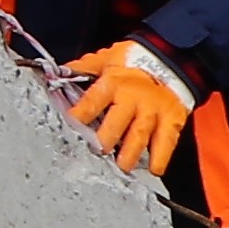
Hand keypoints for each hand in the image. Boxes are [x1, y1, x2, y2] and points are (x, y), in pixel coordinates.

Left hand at [75, 40, 195, 173]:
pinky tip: (154, 169)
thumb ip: (83, 68)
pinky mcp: (172, 119)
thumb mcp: (106, 59)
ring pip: (140, 135)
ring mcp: (153, 111)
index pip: (93, 101)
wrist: (171, 58)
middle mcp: (133, 98)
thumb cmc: (134, 60)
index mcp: (113, 83)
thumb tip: (56, 73)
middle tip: (97, 152)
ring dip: (130, 154)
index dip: (80, 115)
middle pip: (117, 123)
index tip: (72, 127)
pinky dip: (161, 157)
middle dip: (105, 140)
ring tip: (122, 167)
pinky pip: (167, 141)